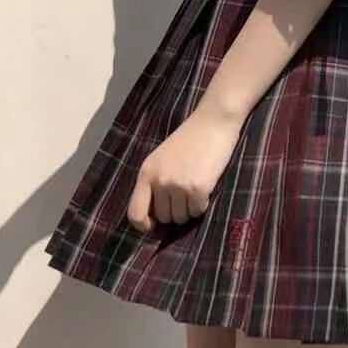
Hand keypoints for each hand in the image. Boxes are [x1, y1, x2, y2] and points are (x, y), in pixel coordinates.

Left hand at [126, 105, 244, 232]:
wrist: (213, 121)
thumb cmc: (190, 139)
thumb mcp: (162, 158)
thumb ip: (155, 182)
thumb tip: (154, 217)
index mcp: (146, 172)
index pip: (135, 213)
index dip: (144, 225)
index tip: (155, 225)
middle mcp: (159, 180)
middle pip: (163, 217)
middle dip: (175, 210)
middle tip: (185, 194)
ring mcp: (178, 185)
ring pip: (181, 217)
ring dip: (189, 208)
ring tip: (196, 187)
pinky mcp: (198, 188)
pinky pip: (197, 211)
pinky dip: (202, 204)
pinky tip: (206, 187)